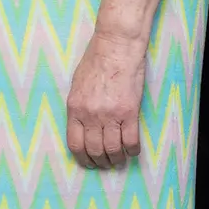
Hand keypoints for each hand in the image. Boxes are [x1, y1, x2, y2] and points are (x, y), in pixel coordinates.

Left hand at [66, 27, 146, 169]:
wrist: (117, 45)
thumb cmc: (96, 59)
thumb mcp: (77, 83)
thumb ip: (79, 106)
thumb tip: (81, 126)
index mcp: (75, 107)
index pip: (75, 144)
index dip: (82, 158)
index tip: (89, 162)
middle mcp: (90, 115)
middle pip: (94, 150)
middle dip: (100, 161)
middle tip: (106, 163)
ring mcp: (110, 115)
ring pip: (112, 150)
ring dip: (116, 159)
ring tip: (119, 159)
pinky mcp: (129, 112)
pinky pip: (131, 142)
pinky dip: (132, 151)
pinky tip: (133, 150)